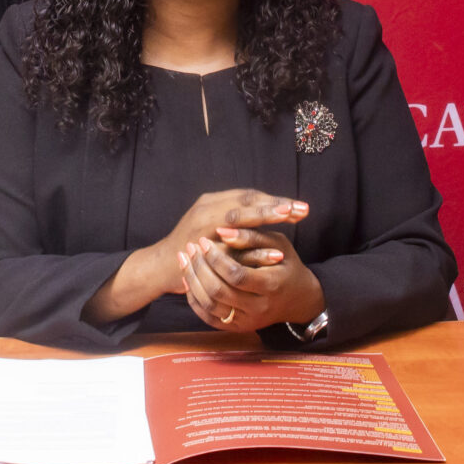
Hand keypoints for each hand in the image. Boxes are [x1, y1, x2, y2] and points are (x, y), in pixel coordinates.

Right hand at [86, 190, 309, 322]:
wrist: (161, 267)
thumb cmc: (192, 248)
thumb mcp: (212, 227)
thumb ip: (233, 220)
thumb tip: (264, 211)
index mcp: (212, 202)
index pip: (248, 196)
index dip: (273, 200)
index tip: (298, 206)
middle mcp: (207, 208)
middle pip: (247, 200)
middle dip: (276, 204)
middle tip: (302, 209)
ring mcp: (203, 226)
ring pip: (240, 216)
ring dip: (268, 217)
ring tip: (292, 218)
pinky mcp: (203, 247)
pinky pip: (233, 246)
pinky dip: (256, 248)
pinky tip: (276, 253)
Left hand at [179, 218, 322, 333]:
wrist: (298, 299)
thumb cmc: (286, 264)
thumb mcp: (278, 244)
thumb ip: (251, 236)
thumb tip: (221, 230)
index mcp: (272, 285)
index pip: (236, 275)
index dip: (216, 258)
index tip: (204, 241)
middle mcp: (259, 308)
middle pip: (219, 292)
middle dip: (199, 267)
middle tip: (190, 247)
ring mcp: (247, 321)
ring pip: (210, 306)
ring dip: (192, 281)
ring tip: (184, 259)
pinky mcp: (237, 328)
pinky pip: (208, 317)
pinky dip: (194, 298)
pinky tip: (188, 278)